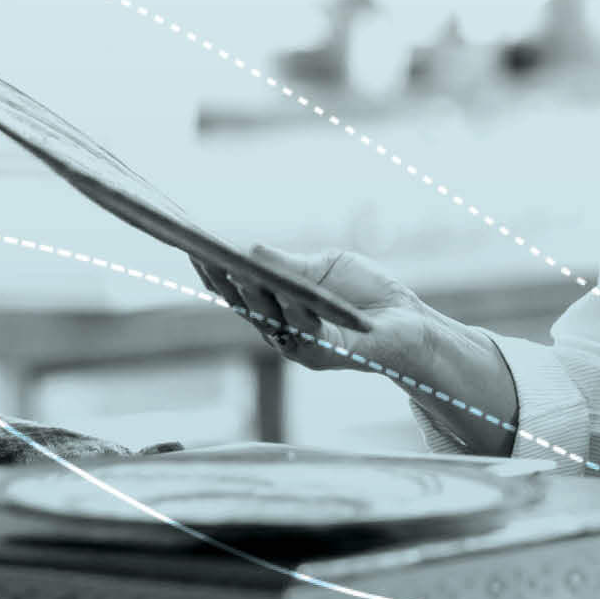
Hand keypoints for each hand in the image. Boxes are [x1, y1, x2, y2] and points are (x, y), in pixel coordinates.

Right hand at [191, 246, 437, 374]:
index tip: (193, 246)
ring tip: (239, 271)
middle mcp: (281, 331)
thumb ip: (290, 264)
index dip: (214, 272)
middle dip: (224, 281)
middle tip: (205, 255)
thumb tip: (250, 250)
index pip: (236, 290)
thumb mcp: (324, 267)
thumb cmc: (364, 292)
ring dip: (254, 296)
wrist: (407, 321)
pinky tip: (286, 293)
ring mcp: (302, 345)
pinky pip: (308, 331)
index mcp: (275, 308)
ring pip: (271, 320)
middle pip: (245, 306)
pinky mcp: (329, 353)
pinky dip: (296, 312)